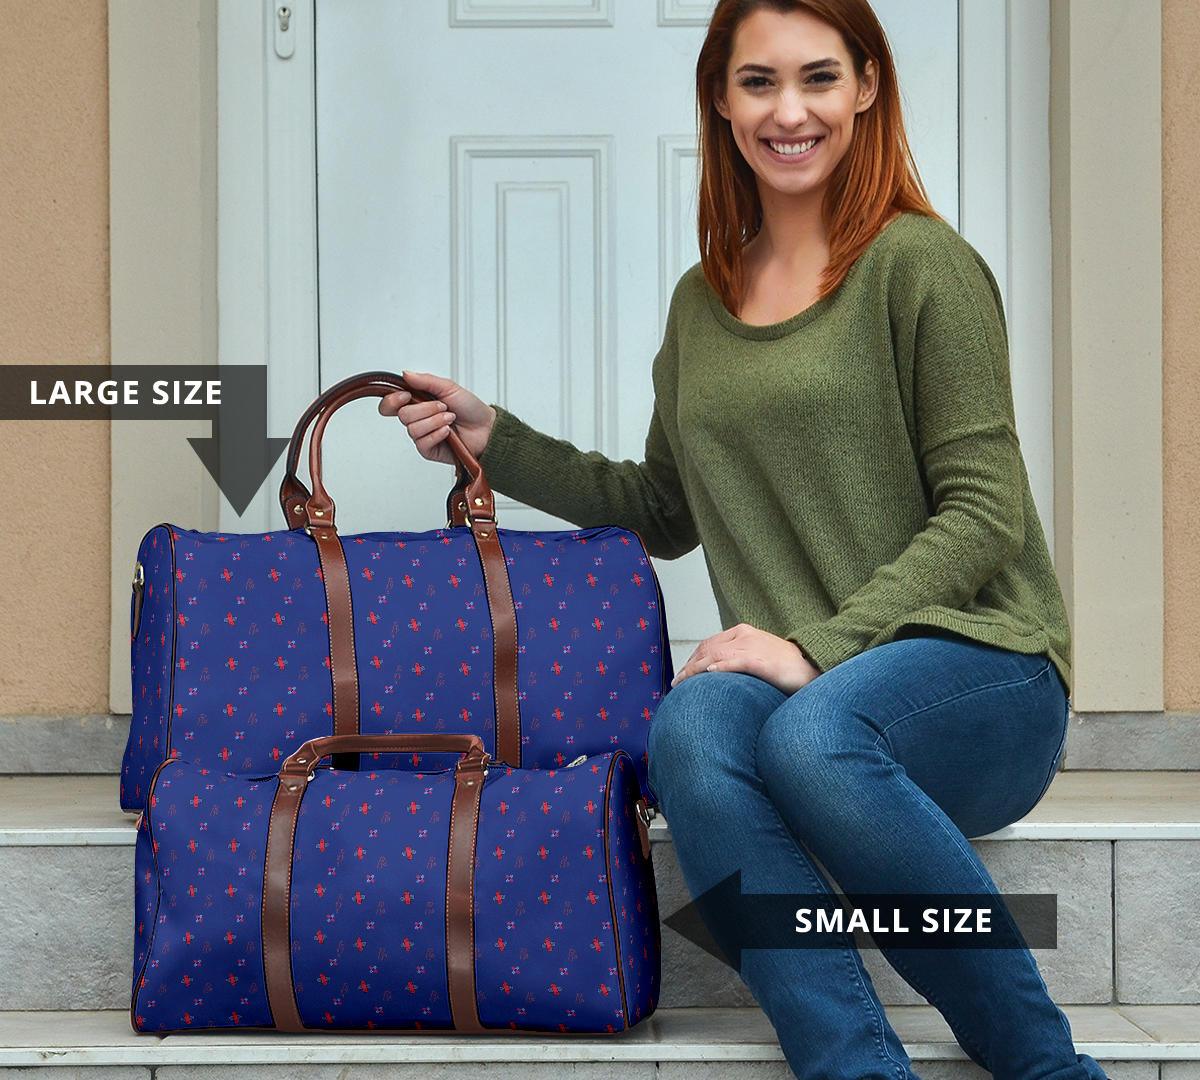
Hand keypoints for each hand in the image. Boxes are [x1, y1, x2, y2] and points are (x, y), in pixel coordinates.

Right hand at [378, 370, 496, 466]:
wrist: (486, 428)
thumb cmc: (470, 408)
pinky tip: (448, 432)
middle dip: (426, 409)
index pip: (390, 404)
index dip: (393, 400)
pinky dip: (437, 434)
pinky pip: (422, 443)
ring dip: (435, 421)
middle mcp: (417, 419)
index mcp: (417, 402)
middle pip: (402, 416)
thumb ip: (426, 380)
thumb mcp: (449, 387)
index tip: (406, 395)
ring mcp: (422, 435)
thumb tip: (406, 374)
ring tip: (450, 419)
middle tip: (443, 407)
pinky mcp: (428, 450)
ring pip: (413, 429)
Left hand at [669, 623, 819, 695]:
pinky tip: (709, 673)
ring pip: (715, 655)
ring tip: (683, 682)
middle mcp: (744, 636)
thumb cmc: (784, 665)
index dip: (692, 658)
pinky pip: (735, 662)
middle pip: (707, 649)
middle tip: (677, 682)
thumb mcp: (757, 655)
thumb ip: (737, 657)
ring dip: (695, 670)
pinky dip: (720, 667)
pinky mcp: (761, 661)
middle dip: (689, 666)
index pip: (709, 644)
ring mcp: (752, 647)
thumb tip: (715, 670)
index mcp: (742, 632)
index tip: (682, 673)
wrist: (811, 666)